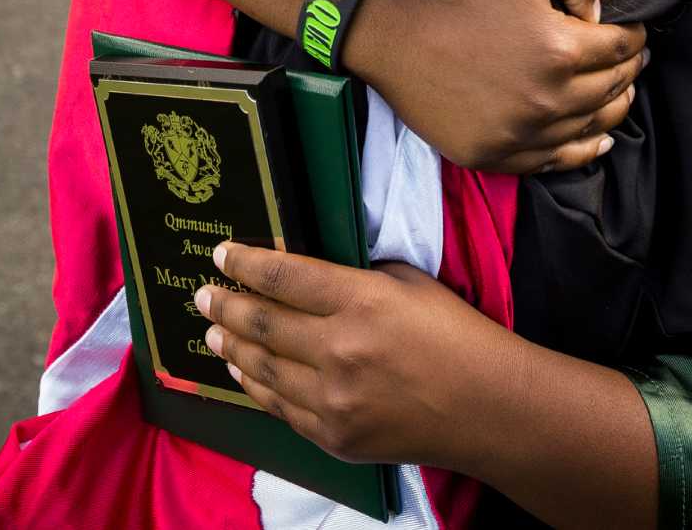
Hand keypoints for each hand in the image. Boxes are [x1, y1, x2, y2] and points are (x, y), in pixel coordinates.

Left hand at [196, 244, 515, 467]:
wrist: (488, 408)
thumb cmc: (457, 336)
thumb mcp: (411, 283)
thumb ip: (358, 277)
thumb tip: (312, 277)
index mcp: (360, 301)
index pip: (282, 276)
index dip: (244, 264)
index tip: (221, 255)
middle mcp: (339, 350)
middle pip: (262, 323)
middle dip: (225, 305)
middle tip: (202, 295)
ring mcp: (334, 400)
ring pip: (263, 368)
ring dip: (232, 347)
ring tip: (213, 332)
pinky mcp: (335, 437)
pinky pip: (281, 408)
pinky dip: (255, 387)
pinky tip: (242, 373)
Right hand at [344, 0, 644, 173]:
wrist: (384, 27)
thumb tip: (602, 12)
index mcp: (560, 51)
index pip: (622, 48)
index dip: (633, 35)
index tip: (632, 30)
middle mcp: (546, 102)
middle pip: (612, 90)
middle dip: (627, 70)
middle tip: (629, 57)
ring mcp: (517, 135)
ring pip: (592, 129)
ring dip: (612, 107)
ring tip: (619, 91)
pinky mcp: (490, 154)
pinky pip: (554, 161)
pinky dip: (582, 149)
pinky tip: (596, 138)